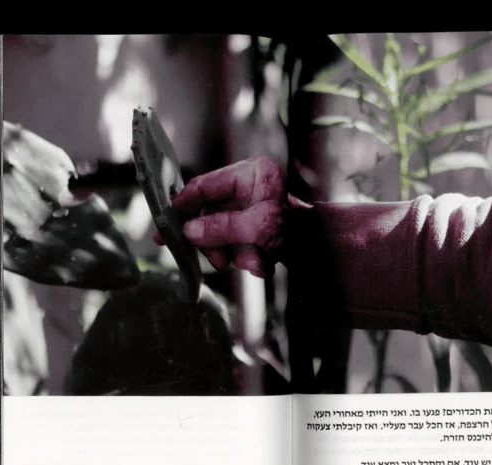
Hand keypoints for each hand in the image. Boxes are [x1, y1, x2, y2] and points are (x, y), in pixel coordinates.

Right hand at [153, 156, 304, 278]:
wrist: (325, 252)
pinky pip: (234, 244)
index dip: (183, 205)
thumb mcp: (260, 227)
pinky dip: (245, 258)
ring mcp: (249, 209)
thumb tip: (188, 231)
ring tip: (255, 264)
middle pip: (208, 214)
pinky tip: (262, 265)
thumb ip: (222, 227)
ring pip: (220, 234)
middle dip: (213, 242)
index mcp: (251, 173)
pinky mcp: (252, 229)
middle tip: (217, 262)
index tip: (166, 223)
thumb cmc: (299, 232)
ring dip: (233, 254)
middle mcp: (248, 188)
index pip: (204, 185)